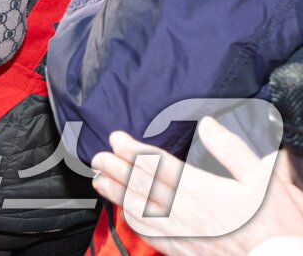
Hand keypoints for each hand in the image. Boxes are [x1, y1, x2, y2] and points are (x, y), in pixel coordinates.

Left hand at [90, 118, 302, 254]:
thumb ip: (231, 149)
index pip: (155, 163)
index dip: (131, 149)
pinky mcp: (178, 247)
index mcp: (198, 188)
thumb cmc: (269, 222)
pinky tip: (122, 211)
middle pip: (138, 183)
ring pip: (136, 207)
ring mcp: (178, 230)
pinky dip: (129, 218)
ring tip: (98, 178)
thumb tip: (208, 124)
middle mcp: (182, 209)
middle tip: (97, 155)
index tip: (117, 138)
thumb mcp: (260, 178)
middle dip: (114, 167)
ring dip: (115, 191)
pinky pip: (146, 232)